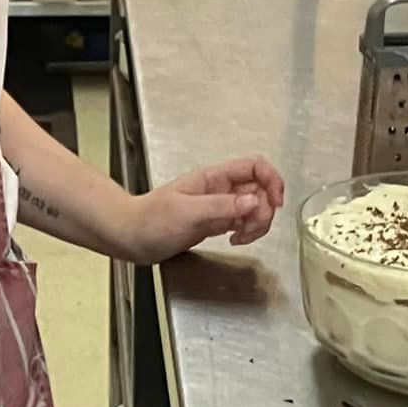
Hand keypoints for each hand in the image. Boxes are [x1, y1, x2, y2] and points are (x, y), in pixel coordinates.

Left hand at [125, 156, 286, 264]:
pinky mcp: (216, 222)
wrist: (132, 236)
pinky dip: (247, 232)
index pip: (255, 166)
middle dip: (265, 209)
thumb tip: (256, 201)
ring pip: (255, 208)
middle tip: (251, 227)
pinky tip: (234, 240)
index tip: (275, 202)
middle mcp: (220, 189)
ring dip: (257, 224)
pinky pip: (243, 223)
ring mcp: (219, 206)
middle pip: (260, 189)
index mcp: (214, 177)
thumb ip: (222, 207)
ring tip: (241, 237)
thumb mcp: (187, 212)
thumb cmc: (151, 220)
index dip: (272, 180)